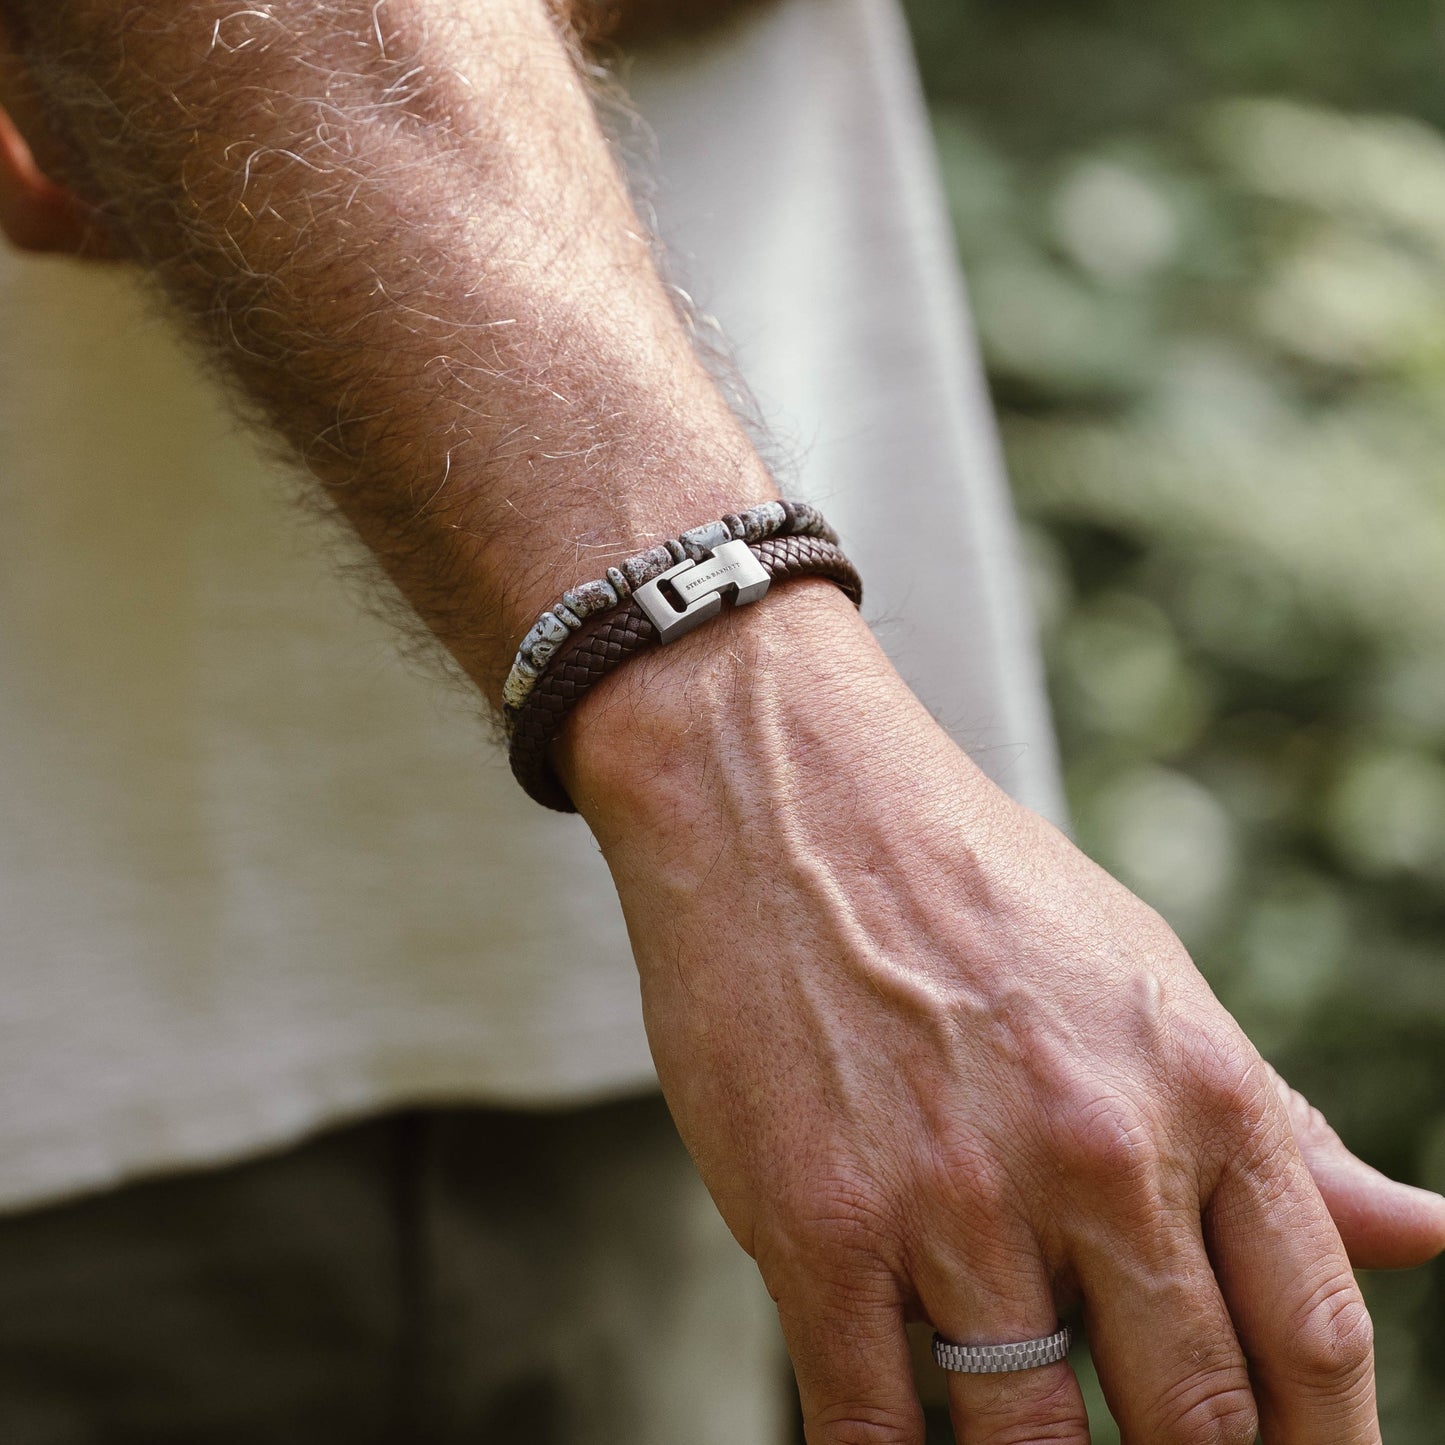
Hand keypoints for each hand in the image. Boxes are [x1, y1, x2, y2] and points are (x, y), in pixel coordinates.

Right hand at [565, 584, 1444, 1444]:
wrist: (784, 791)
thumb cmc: (968, 879)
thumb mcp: (1148, 974)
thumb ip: (1279, 1127)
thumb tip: (1428, 1235)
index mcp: (1201, 1087)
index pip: (1313, 1340)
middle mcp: (1096, 1154)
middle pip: (1192, 1422)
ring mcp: (954, 1199)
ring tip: (1029, 1437)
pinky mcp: (819, 1226)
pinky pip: (875, 1429)